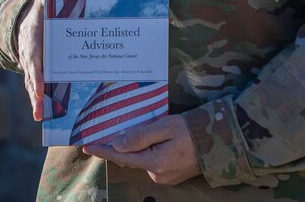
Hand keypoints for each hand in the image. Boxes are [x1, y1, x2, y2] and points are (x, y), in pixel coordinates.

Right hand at [16, 0, 44, 120]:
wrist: (24, 19)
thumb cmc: (39, 11)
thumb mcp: (43, 1)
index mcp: (32, 40)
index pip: (33, 59)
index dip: (35, 74)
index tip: (38, 88)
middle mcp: (29, 56)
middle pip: (31, 78)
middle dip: (34, 96)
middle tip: (38, 112)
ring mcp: (31, 66)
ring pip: (32, 86)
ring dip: (36, 103)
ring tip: (40, 118)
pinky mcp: (37, 72)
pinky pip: (38, 87)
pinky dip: (40, 101)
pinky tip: (47, 115)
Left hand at [82, 114, 201, 185]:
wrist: (218, 140)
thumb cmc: (190, 130)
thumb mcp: (164, 127)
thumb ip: (140, 136)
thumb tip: (117, 144)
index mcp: (153, 163)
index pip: (121, 156)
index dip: (103, 150)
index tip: (86, 146)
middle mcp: (157, 174)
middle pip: (131, 158)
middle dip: (121, 145)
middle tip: (111, 130)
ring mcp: (165, 177)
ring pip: (142, 160)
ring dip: (137, 147)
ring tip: (138, 131)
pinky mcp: (171, 176)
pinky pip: (152, 162)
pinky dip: (148, 152)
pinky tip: (153, 140)